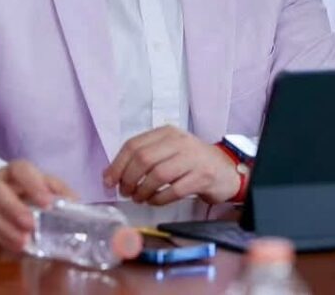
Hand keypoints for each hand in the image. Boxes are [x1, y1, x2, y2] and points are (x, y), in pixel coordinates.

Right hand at [0, 160, 75, 251]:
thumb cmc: (24, 186)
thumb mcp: (41, 181)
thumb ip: (57, 189)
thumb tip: (75, 201)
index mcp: (15, 170)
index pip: (21, 170)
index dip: (33, 185)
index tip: (47, 203)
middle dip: (14, 208)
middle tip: (32, 224)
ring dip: (7, 229)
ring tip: (24, 242)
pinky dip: (2, 239)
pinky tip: (16, 247)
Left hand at [103, 125, 239, 204]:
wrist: (226, 170)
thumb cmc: (190, 162)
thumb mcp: (168, 151)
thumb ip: (142, 158)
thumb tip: (110, 175)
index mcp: (166, 132)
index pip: (134, 145)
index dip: (117, 165)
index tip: (108, 182)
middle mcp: (179, 141)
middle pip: (143, 159)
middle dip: (128, 179)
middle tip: (125, 193)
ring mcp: (193, 158)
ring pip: (157, 175)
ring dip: (143, 191)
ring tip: (139, 198)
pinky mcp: (203, 177)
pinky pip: (174, 190)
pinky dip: (159, 199)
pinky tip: (155, 201)